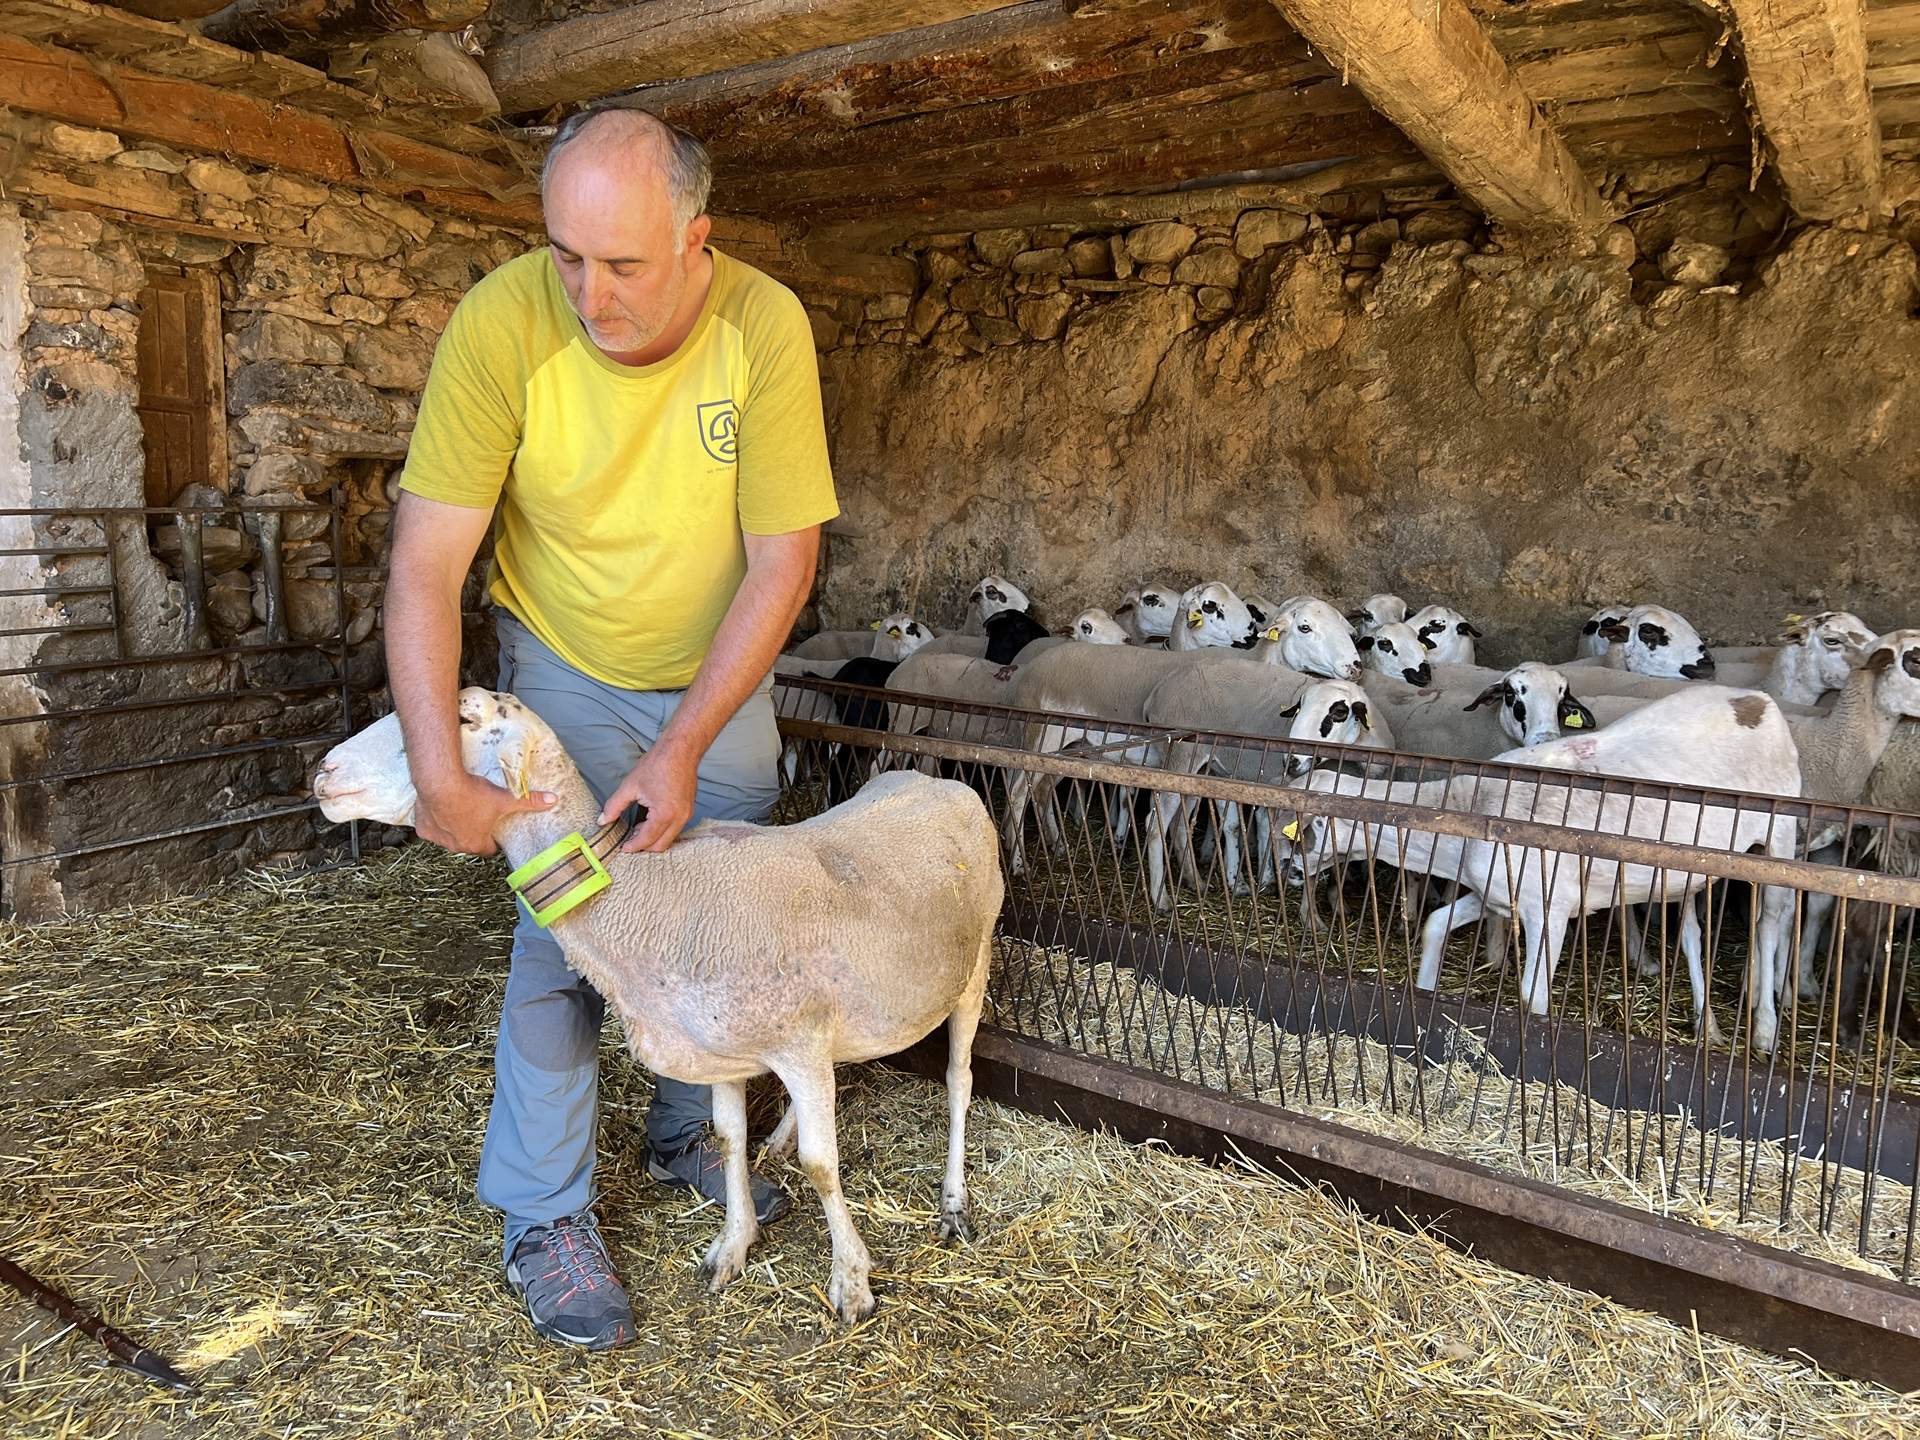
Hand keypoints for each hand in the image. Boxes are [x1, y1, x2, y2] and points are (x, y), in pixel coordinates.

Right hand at [416, 770, 553, 855]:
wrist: (440, 783)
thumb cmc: (473, 794)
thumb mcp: (505, 798)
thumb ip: (529, 801)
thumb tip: (554, 800)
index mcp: (475, 844)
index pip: (487, 849)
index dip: (492, 838)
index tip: (493, 826)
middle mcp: (455, 847)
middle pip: (467, 843)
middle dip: (473, 831)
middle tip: (477, 813)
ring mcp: (438, 838)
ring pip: (448, 836)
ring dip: (453, 826)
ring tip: (460, 807)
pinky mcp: (423, 829)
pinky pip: (431, 828)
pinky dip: (435, 820)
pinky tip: (441, 806)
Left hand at [600, 743, 699, 853]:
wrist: (680, 750)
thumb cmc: (657, 764)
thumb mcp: (630, 786)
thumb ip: (614, 806)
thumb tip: (602, 820)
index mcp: (664, 814)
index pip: (646, 840)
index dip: (633, 846)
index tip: (623, 848)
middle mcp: (679, 818)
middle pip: (661, 846)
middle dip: (644, 846)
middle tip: (629, 839)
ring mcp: (687, 814)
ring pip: (669, 838)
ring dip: (654, 838)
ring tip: (638, 828)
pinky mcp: (689, 809)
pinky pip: (675, 828)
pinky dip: (662, 830)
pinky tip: (650, 819)